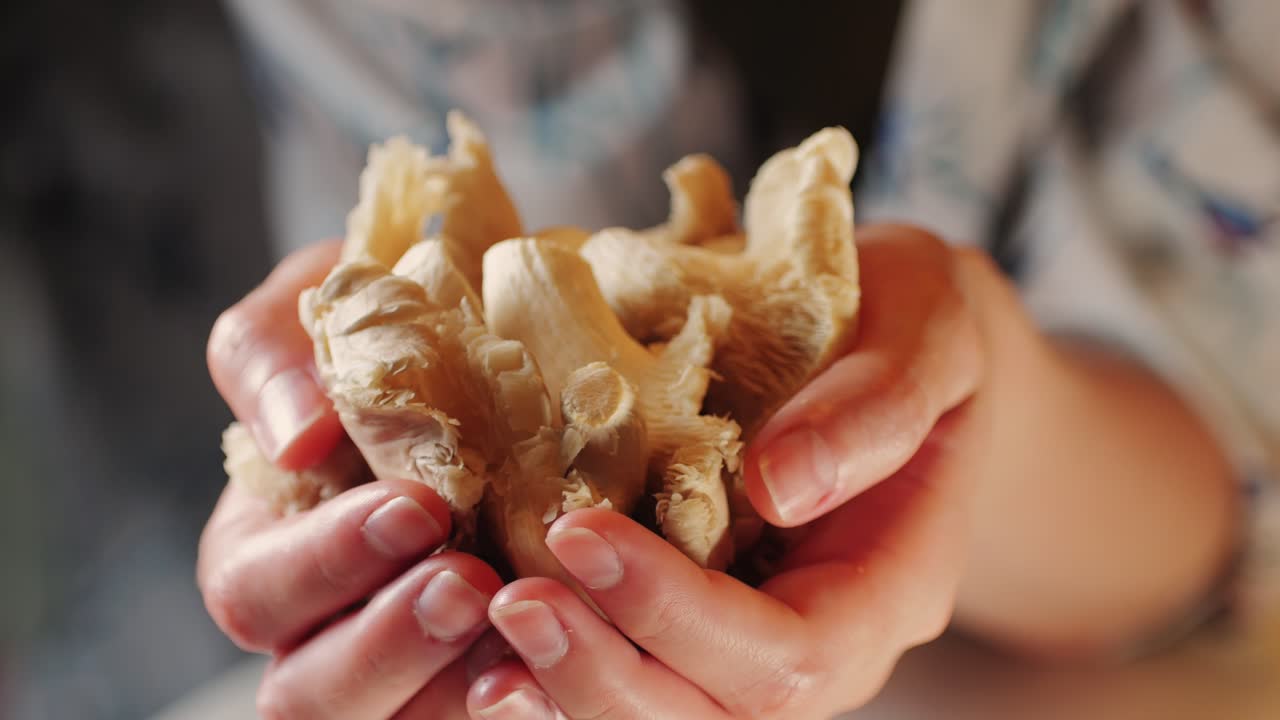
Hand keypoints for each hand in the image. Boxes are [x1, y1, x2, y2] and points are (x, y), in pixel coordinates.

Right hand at [201, 242, 501, 718]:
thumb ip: (270, 356)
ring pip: (403, 717)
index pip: (255, 591)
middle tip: (469, 580)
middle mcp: (330, 615)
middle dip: (386, 643)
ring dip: (457, 677)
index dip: (323, 563)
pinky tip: (573, 645)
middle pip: (308, 692)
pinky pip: (496, 702)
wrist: (514, 314)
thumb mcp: (316, 300)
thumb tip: (295, 439)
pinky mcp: (490, 660)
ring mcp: (413, 651)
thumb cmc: (396, 308)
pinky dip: (529, 689)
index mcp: (269, 539)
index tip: (415, 508)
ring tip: (527, 610)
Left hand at [465, 225, 994, 717]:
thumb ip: (877, 405)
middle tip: (510, 603)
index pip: (794, 655)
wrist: (901, 342)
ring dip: (572, 691)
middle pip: (720, 716)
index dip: (680, 614)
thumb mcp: (925, 331)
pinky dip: (563, 667)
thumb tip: (778, 484)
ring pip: (672, 714)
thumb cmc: (915, 322)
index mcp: (890, 585)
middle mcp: (826, 637)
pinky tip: (491, 641)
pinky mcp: (701, 610)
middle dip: (607, 676)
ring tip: (486, 638)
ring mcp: (759, 633)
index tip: (580, 533)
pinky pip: (638, 665)